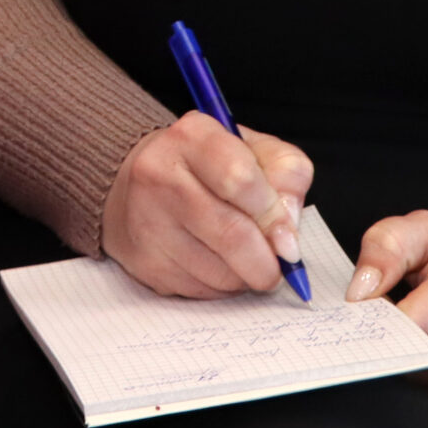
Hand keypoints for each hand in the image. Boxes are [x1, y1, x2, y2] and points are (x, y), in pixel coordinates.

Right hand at [101, 114, 313, 297]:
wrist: (138, 186)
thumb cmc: (207, 167)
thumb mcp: (254, 150)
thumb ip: (287, 174)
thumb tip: (289, 227)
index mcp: (191, 137)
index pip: (241, 179)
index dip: (274, 215)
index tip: (288, 237)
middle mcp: (159, 175)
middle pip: (232, 234)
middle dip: (267, 261)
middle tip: (278, 265)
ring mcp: (146, 221)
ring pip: (219, 272)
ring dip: (246, 276)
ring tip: (244, 258)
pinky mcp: (144, 261)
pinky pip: (201, 290)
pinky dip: (222, 287)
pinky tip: (216, 264)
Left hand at [347, 214, 427, 408]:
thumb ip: (387, 246)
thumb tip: (358, 292)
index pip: (399, 328)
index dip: (367, 317)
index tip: (358, 305)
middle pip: (393, 351)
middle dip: (378, 330)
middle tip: (386, 305)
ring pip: (401, 372)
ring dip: (396, 348)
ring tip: (417, 318)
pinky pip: (418, 386)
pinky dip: (412, 365)